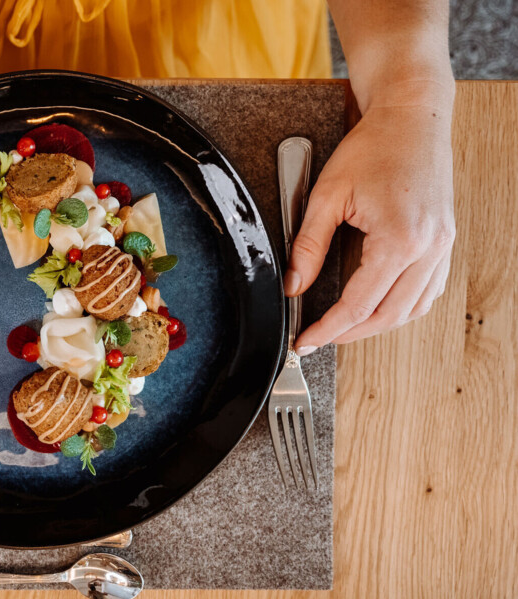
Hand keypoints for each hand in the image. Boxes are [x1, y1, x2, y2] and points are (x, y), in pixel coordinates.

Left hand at [286, 99, 454, 353]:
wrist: (413, 117)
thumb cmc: (373, 147)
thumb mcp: (327, 195)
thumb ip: (308, 246)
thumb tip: (293, 285)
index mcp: (400, 239)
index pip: (359, 304)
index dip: (328, 329)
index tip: (306, 340)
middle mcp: (429, 248)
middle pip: (388, 316)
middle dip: (350, 333)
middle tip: (318, 337)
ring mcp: (443, 246)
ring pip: (412, 309)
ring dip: (377, 324)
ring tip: (343, 326)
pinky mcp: (445, 241)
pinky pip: (427, 290)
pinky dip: (402, 306)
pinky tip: (378, 304)